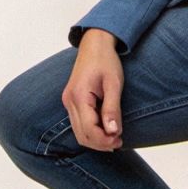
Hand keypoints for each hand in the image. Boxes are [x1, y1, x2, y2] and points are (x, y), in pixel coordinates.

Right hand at [62, 29, 124, 150]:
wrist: (94, 45)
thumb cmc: (105, 61)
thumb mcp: (114, 84)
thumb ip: (112, 108)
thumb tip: (113, 132)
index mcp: (79, 96)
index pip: (89, 129)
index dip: (104, 140)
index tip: (119, 140)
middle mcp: (69, 101)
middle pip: (82, 135)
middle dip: (100, 143)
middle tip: (118, 142)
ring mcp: (68, 102)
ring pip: (79, 132)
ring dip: (96, 139)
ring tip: (114, 137)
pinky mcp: (71, 102)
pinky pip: (79, 124)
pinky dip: (91, 131)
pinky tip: (105, 128)